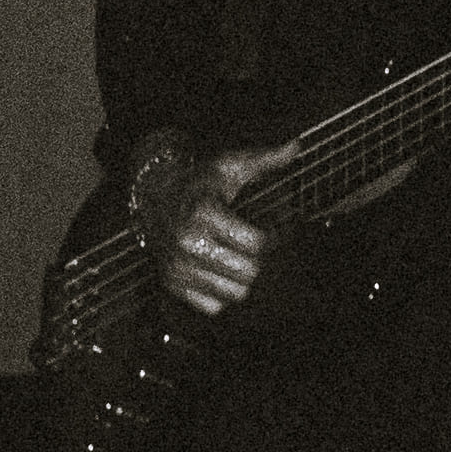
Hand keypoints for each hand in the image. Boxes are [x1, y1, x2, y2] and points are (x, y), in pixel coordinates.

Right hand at [133, 138, 296, 316]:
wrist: (153, 198)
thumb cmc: (199, 182)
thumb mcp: (229, 166)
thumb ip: (264, 159)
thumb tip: (296, 145)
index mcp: (204, 212)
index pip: (257, 243)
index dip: (275, 238)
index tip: (276, 229)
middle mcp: (188, 242)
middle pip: (249, 272)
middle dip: (262, 261)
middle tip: (261, 248)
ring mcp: (177, 266)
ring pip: (234, 293)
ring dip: (245, 279)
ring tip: (243, 259)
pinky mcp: (171, 284)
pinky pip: (213, 305)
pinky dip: (224, 294)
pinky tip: (223, 271)